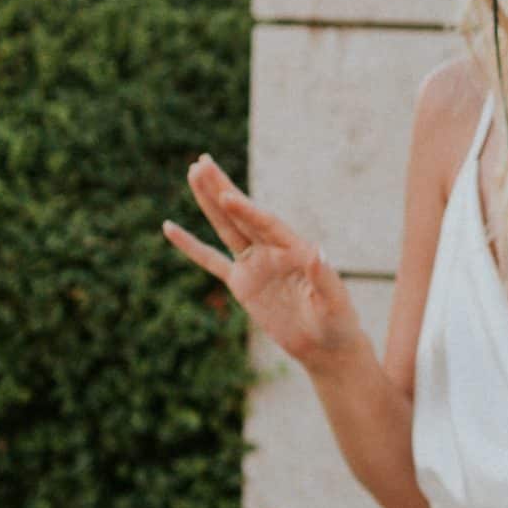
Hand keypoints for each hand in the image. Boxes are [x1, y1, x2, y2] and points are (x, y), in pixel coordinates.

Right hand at [162, 156, 366, 367]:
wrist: (325, 345)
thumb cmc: (337, 323)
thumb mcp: (335, 302)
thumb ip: (325, 277)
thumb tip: (318, 250)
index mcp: (295, 249)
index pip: (266, 225)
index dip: (247, 211)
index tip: (228, 196)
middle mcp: (272, 250)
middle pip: (242, 215)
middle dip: (222, 189)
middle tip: (202, 162)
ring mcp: (255, 264)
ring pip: (226, 228)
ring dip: (209, 202)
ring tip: (193, 173)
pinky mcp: (241, 283)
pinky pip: (211, 261)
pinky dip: (190, 246)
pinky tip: (170, 228)